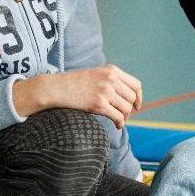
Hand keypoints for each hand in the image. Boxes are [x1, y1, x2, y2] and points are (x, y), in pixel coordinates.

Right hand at [14, 64, 142, 126]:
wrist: (56, 88)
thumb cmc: (75, 83)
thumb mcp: (96, 74)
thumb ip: (111, 81)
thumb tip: (129, 96)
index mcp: (112, 70)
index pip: (136, 84)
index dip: (138, 97)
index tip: (136, 106)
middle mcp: (111, 79)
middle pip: (132, 98)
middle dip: (130, 109)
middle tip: (123, 115)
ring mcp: (105, 91)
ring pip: (126, 109)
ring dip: (125, 117)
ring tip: (118, 120)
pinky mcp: (99, 104)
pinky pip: (118, 117)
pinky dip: (120, 123)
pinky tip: (116, 125)